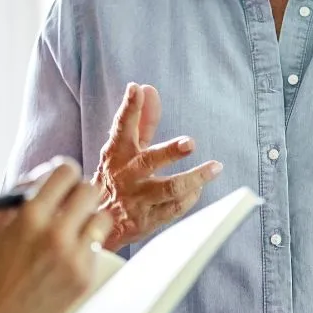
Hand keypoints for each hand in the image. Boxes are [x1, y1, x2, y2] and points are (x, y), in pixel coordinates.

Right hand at [0, 159, 111, 312]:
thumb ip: (18, 196)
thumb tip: (44, 176)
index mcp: (30, 215)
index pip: (67, 171)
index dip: (64, 173)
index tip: (62, 182)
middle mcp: (56, 233)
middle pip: (90, 190)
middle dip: (78, 194)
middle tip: (70, 204)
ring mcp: (74, 257)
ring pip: (101, 218)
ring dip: (88, 219)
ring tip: (72, 230)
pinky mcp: (84, 278)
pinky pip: (96, 247)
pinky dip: (85, 247)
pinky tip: (67, 256)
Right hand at [92, 83, 222, 250]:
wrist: (97, 224)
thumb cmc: (117, 176)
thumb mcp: (123, 148)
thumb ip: (140, 119)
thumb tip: (147, 87)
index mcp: (118, 153)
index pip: (123, 126)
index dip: (129, 108)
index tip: (136, 89)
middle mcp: (127, 175)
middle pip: (149, 161)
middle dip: (170, 151)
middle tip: (189, 142)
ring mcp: (137, 199)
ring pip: (168, 189)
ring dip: (193, 178)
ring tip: (215, 167)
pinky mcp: (147, 221)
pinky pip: (174, 209)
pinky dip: (189, 198)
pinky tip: (199, 188)